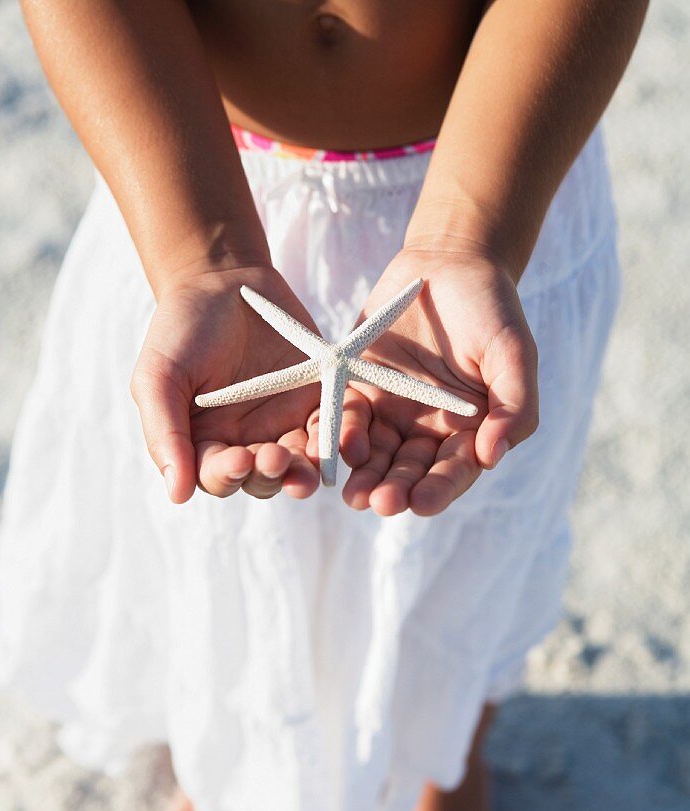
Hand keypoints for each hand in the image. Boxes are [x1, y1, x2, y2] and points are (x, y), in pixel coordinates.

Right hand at [130, 264, 322, 502]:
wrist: (222, 281)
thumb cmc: (181, 330)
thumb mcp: (158, 376)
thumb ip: (165, 433)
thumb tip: (177, 495)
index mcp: (205, 444)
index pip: (217, 477)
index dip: (227, 476)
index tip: (236, 460)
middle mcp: (246, 443)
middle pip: (263, 480)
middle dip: (270, 475)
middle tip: (275, 459)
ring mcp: (284, 425)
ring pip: (300, 464)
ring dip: (305, 472)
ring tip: (307, 469)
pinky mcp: (317, 401)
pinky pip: (333, 429)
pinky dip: (339, 439)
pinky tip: (342, 441)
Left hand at [340, 247, 538, 515]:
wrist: (449, 264)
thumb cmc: (492, 311)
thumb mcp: (514, 354)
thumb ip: (513, 405)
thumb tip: (492, 457)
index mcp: (470, 431)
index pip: (454, 471)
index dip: (439, 489)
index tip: (422, 503)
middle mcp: (428, 432)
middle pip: (410, 472)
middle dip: (396, 490)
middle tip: (382, 503)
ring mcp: (392, 413)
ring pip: (376, 456)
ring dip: (365, 477)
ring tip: (354, 496)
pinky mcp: (360, 390)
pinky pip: (348, 419)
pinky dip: (342, 435)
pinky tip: (338, 449)